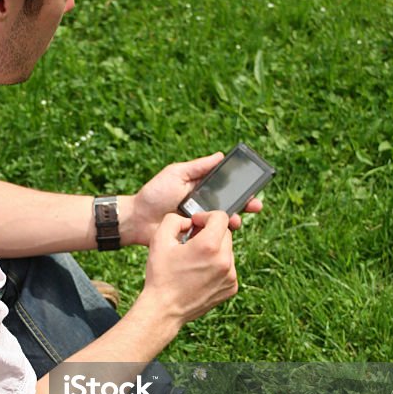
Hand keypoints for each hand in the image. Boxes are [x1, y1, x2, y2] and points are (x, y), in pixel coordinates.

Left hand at [125, 154, 262, 244]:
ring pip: (224, 222)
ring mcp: (201, 223)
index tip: (253, 186)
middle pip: (231, 205)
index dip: (241, 187)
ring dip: (233, 220)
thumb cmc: (154, 194)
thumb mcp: (176, 174)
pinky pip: (211, 237)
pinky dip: (219, 235)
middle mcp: (204, 206)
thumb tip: (220, 156)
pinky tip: (221, 234)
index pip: (227, 187)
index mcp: (202, 189)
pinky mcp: (195, 237)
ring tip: (235, 220)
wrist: (137, 219)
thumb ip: (198, 167)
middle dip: (246, 205)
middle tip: (255, 205)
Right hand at [141, 210, 237, 326]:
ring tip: (194, 260)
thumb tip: (189, 220)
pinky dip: (217, 266)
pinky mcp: (231, 287)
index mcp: (209, 245)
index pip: (221, 217)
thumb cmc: (160, 275)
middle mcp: (225, 260)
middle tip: (191, 242)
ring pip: (227, 250)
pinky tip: (199, 273)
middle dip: (210, 233)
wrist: (164, 309)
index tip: (195, 225)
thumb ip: (174, 219)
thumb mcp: (159, 240)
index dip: (206, 216)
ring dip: (214, 250)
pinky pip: (228, 267)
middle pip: (225, 233)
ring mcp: (230, 276)